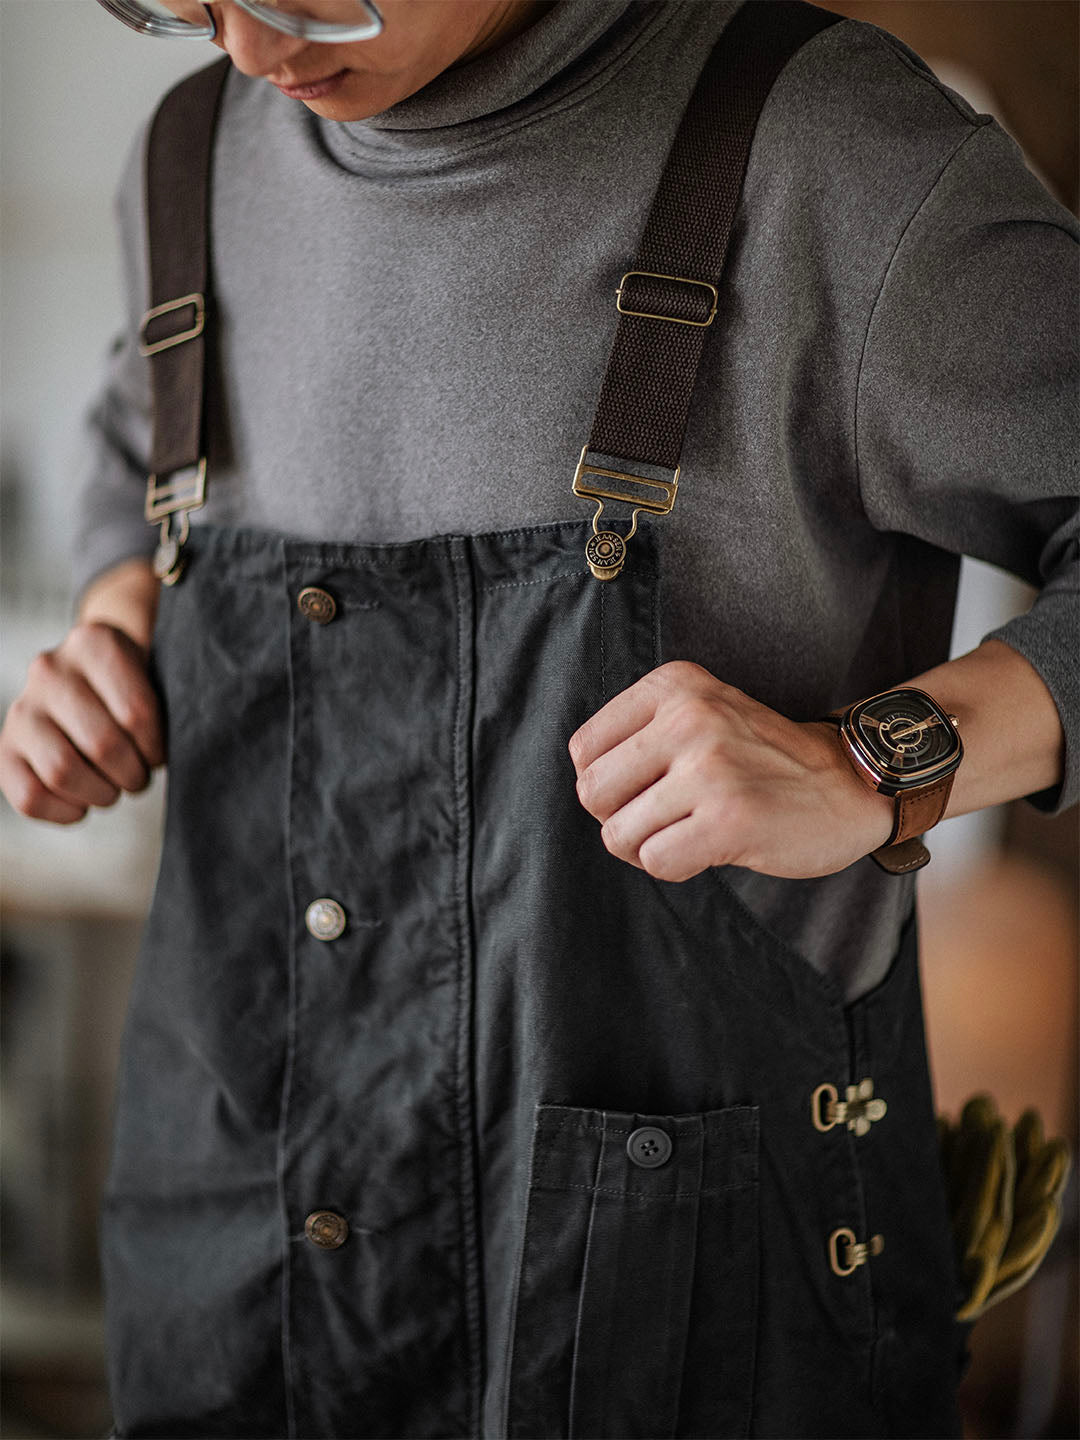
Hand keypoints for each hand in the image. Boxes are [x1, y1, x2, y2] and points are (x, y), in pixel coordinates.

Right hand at [0, 621, 164, 824]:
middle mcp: (49, 669)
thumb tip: (171, 757)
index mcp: (94, 643)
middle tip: (139, 777)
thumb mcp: (154, 679)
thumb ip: (165, 710)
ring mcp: (21, 709)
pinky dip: (64, 812)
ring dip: (101, 793)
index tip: (158, 753)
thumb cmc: (132, 688)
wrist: (89, 678)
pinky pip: (29, 796)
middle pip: (101, 744)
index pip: (136, 712)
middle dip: (132, 774)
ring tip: (114, 789)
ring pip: (62, 772)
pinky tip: (84, 805)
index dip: (155, 746)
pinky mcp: (5, 748)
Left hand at [568, 661, 893, 880]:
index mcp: (673, 685)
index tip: (653, 787)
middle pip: (592, 793)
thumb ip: (639, 735)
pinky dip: (677, 867)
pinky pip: (656, 861)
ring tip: (695, 830)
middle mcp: (688, 717)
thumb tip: (583, 786)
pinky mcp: (729, 817)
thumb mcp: (699, 713)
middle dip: (621, 819)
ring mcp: (710, 766)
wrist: (850, 782)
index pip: (583, 750)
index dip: (609, 784)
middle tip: (668, 818)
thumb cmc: (761, 759)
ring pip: (619, 834)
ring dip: (652, 847)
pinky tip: (712, 848)